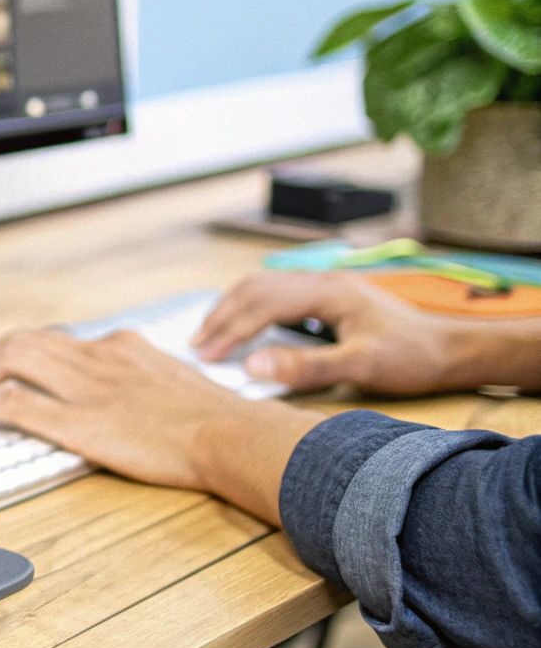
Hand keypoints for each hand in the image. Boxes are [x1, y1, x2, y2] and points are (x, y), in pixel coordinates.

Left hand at [0, 329, 320, 523]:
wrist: (229, 434)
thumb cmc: (215, 418)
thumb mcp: (176, 380)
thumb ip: (146, 377)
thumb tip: (136, 387)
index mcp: (121, 347)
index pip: (61, 340)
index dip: (29, 353)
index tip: (17, 366)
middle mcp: (96, 357)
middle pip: (26, 341)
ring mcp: (83, 388)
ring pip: (11, 361)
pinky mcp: (76, 421)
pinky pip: (11, 403)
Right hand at [191, 272, 466, 394]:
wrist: (452, 350)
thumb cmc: (411, 358)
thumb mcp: (360, 367)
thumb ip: (305, 367)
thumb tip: (252, 365)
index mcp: (326, 291)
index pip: (262, 304)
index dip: (230, 330)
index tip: (205, 356)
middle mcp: (322, 280)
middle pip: (255, 287)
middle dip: (222, 316)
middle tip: (196, 345)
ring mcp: (326, 285)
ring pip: (263, 286)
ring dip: (233, 308)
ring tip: (210, 334)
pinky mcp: (330, 296)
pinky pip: (277, 293)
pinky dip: (251, 308)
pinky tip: (246, 325)